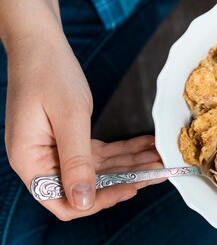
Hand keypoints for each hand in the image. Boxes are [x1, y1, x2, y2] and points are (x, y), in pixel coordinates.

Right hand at [5, 34, 163, 220]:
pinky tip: (145, 146)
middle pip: (85, 188)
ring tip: (158, 159)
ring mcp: (54, 150)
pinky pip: (97, 153)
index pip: (63, 202)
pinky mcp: (67, 139)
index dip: (98, 201)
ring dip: (128, 166)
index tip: (130, 189)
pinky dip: (121, 151)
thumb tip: (82, 202)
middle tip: (156, 173)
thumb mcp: (69, 117)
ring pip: (97, 171)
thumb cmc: (48, 71)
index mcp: (30, 162)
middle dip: (123, 181)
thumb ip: (76, 162)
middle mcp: (40, 161)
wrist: (38, 41)